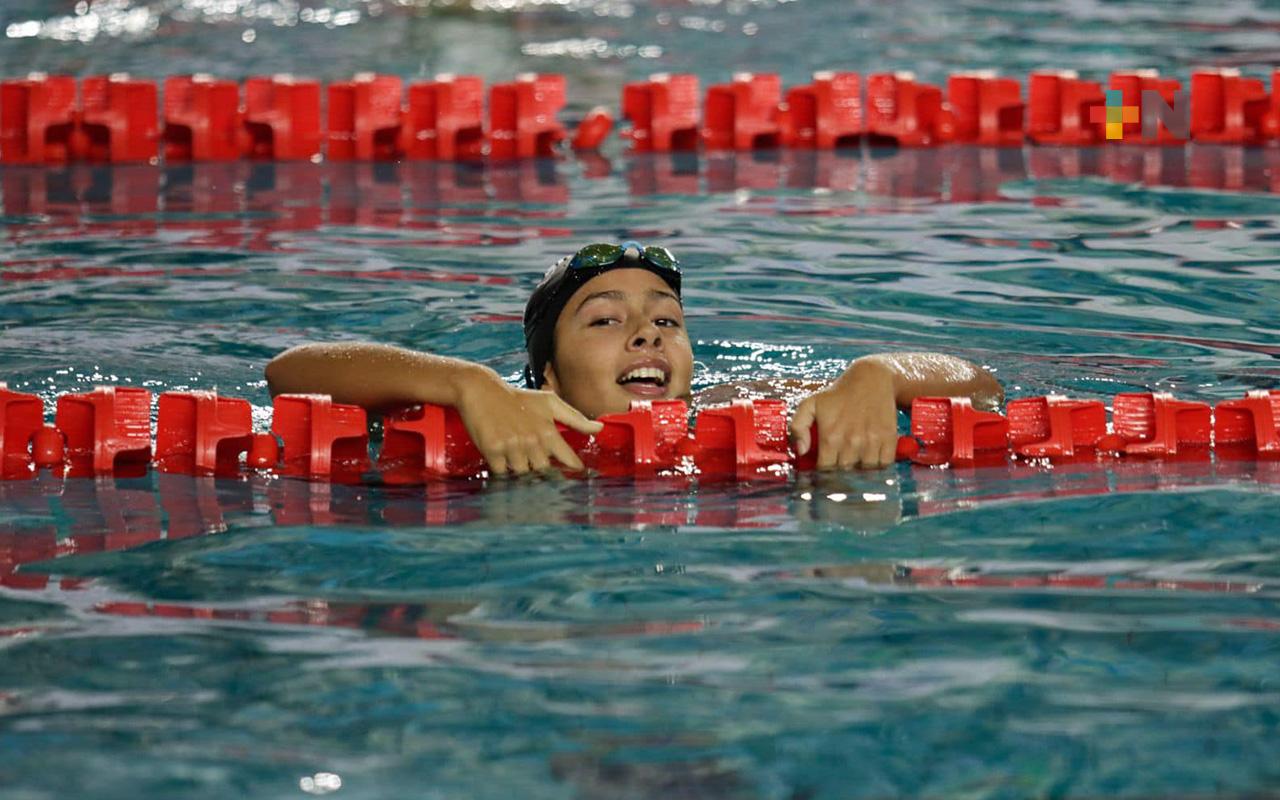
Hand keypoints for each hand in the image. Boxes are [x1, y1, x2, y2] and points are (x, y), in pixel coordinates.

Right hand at [455, 373, 602, 475]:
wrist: (481, 390)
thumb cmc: (518, 398)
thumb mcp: (549, 403)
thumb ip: (575, 418)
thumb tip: (599, 428)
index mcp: (548, 431)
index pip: (568, 459)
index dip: (573, 469)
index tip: (576, 475)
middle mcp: (532, 441)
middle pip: (544, 472)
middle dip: (542, 471)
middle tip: (535, 464)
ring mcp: (512, 447)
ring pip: (522, 473)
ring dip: (520, 469)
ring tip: (516, 456)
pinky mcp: (493, 451)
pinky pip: (502, 472)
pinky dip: (502, 469)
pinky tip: (502, 457)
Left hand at [790, 358, 898, 469]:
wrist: (871, 378)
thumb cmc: (838, 393)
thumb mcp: (810, 404)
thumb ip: (798, 427)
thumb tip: (801, 451)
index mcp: (831, 436)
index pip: (825, 470)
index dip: (823, 472)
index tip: (825, 467)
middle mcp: (852, 442)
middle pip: (845, 473)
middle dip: (841, 470)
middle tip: (840, 460)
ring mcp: (872, 441)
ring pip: (865, 472)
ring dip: (860, 468)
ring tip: (855, 457)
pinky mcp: (889, 438)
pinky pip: (884, 465)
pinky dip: (878, 464)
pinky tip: (871, 454)